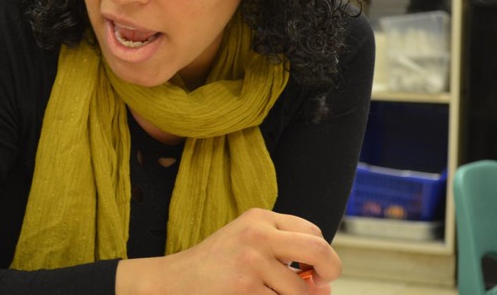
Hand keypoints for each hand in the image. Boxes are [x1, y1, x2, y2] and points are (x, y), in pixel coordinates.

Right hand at [116, 208, 340, 293]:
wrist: (174, 280)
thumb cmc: (215, 265)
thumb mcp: (247, 242)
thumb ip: (284, 252)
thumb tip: (326, 285)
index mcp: (259, 217)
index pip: (312, 232)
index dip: (321, 254)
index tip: (313, 271)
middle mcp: (257, 234)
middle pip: (318, 250)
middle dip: (330, 270)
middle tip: (323, 285)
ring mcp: (252, 262)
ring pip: (300, 290)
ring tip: (268, 293)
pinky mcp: (246, 289)